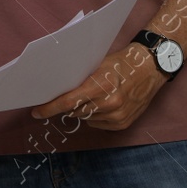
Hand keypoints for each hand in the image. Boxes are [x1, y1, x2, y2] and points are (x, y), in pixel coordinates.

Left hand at [29, 44, 166, 130]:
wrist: (149, 68)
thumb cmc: (120, 63)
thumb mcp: (97, 65)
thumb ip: (79, 80)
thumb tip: (56, 90)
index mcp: (101, 85)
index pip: (68, 102)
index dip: (50, 108)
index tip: (37, 112)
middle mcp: (110, 103)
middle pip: (75, 112)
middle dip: (65, 106)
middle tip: (60, 98)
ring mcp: (117, 116)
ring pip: (86, 118)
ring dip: (81, 110)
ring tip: (90, 96)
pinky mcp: (123, 124)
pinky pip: (98, 124)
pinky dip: (94, 116)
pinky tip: (100, 103)